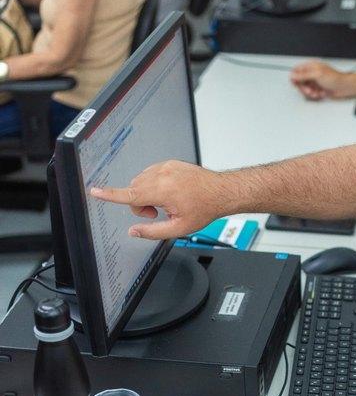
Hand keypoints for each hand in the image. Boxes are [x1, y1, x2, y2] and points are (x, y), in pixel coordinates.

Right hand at [89, 160, 227, 239]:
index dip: (110, 195)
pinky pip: (151, 174)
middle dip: (140, 204)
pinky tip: (171, 192)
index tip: (94, 191)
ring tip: (167, 202)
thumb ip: (153, 232)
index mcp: (162, 190)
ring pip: (140, 181)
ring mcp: (166, 166)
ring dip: (146, 194)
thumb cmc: (204, 208)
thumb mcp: (180, 228)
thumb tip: (134, 232)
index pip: (129, 194)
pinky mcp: (170, 163)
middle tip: (158, 213)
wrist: (221, 191)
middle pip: (133, 190)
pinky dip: (154, 184)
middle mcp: (161, 174)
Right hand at [289, 61, 349, 99]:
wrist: (344, 87)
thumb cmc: (335, 78)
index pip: (296, 70)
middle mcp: (312, 73)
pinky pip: (310, 93)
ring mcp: (314, 82)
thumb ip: (303, 75)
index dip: (294, 77)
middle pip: (299, 81)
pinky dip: (313, 95)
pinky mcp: (317, 89)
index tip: (296, 84)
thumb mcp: (317, 74)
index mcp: (311, 66)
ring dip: (308, 92)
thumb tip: (292, 74)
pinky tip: (318, 94)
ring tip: (315, 92)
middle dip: (303, 87)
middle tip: (309, 89)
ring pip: (304, 88)